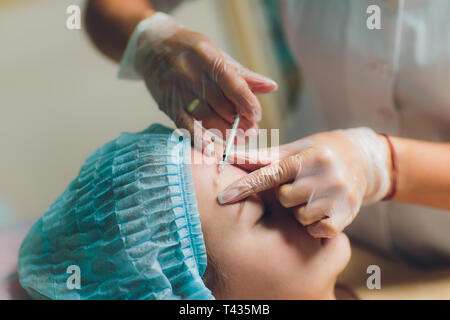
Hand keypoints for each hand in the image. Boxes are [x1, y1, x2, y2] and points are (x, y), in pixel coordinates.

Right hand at [119, 12, 277, 149]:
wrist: (150, 47)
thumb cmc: (189, 51)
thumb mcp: (216, 54)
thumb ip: (242, 74)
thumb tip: (272, 87)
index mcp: (206, 55)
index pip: (232, 83)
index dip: (247, 102)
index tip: (257, 115)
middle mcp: (190, 71)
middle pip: (220, 103)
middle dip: (239, 120)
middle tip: (252, 132)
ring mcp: (176, 88)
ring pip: (205, 116)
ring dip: (225, 131)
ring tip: (240, 139)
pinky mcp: (166, 103)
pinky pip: (184, 124)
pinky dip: (198, 138)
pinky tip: (210, 148)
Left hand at [218, 128, 391, 237]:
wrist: (365, 161)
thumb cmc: (322, 152)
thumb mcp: (297, 148)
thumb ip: (265, 156)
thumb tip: (230, 156)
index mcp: (311, 156)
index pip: (271, 174)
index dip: (245, 186)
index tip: (223, 198)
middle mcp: (327, 176)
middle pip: (285, 199)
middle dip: (287, 194)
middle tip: (301, 184)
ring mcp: (339, 197)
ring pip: (300, 216)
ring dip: (300, 210)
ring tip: (313, 195)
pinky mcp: (347, 216)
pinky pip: (316, 230)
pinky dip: (314, 224)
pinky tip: (322, 209)